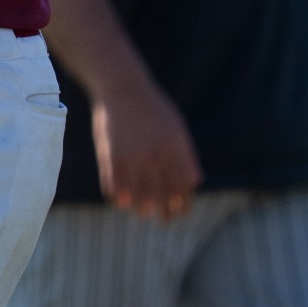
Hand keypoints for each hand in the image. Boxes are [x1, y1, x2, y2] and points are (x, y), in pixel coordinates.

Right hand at [91, 78, 201, 218]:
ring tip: (142, 213)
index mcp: (176, 149)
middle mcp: (157, 156)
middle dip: (165, 212)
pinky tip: (121, 202)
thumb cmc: (151, 107)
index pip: (183, 187)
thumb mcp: (176, 128)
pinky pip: (115, 186)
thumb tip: (196, 180)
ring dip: (141, 208)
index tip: (179, 213)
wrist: (122, 86)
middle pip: (163, 195)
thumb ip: (186, 155)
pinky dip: (118, 197)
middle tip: (163, 220)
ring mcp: (134, 156)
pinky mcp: (112, 155)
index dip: (182, 204)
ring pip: (139, 195)